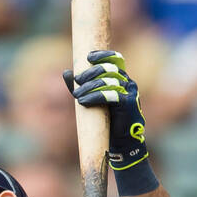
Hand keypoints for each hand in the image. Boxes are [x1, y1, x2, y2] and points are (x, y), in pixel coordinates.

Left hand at [63, 50, 148, 171]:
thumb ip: (81, 85)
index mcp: (123, 79)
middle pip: (108, 69)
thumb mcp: (92, 98)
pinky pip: (110, 95)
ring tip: (77, 95)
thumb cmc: (108, 120)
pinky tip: (83, 102)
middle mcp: (128, 83)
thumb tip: (66, 72)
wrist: (122, 141)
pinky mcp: (128, 104)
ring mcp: (130, 93)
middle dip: (90, 73)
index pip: (116, 59)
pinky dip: (94, 97)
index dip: (103, 55)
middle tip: (77, 81)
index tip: (89, 58)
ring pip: (107, 81)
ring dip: (89, 87)